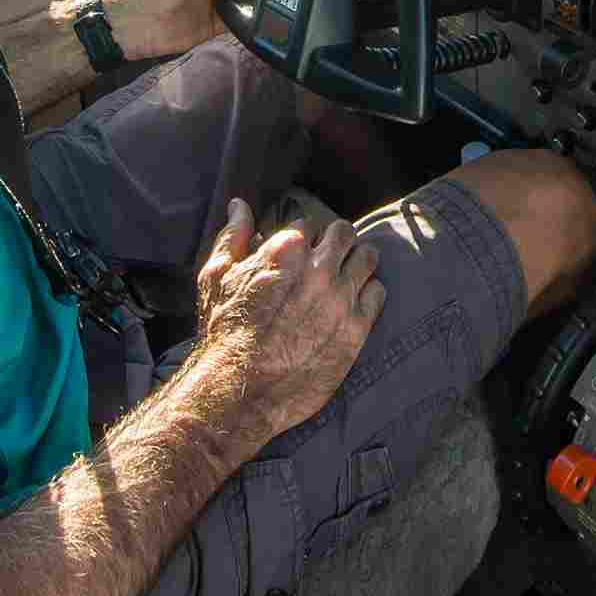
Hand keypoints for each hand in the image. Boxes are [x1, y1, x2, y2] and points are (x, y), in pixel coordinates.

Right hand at [189, 199, 382, 448]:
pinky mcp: (357, 327)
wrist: (239, 390)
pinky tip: (352, 305)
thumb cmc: (224, 331)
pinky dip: (368, 294)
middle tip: (326, 261)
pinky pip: (379, 292)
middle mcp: (319, 268)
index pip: (307, 225)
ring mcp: (341, 297)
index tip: (296, 257)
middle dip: (335, 243)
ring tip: (345, 278)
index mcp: (286, 249)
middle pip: (345, 233)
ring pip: (368, 258)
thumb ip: (231, 235)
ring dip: (357, 263)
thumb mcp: (216, 277)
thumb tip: (239, 205)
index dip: (301, 240)